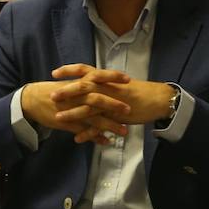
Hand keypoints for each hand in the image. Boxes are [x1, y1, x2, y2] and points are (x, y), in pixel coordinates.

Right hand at [21, 69, 130, 144]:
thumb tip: (100, 81)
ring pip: (93, 118)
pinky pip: (84, 131)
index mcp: (77, 83)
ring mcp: (72, 110)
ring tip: (124, 131)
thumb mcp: (68, 82)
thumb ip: (84, 82)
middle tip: (129, 109)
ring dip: (110, 125)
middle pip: (98, 98)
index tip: (128, 78)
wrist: (31, 100)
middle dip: (114, 104)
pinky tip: (106, 141)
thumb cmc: (51, 90)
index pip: (98, 76)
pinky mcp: (68, 123)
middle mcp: (76, 96)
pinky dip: (95, 136)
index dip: (113, 77)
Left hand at [51, 64, 174, 142]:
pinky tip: (77, 139)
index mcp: (105, 78)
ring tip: (58, 118)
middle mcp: (107, 88)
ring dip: (73, 113)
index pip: (84, 69)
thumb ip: (102, 83)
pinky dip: (89, 133)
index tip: (54, 72)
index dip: (68, 70)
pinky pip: (100, 126)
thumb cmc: (137, 91)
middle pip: (83, 87)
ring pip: (89, 108)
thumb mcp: (117, 83)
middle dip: (66, 92)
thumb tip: (88, 81)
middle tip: (51, 96)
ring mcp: (111, 102)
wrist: (157, 100)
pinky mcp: (117, 117)